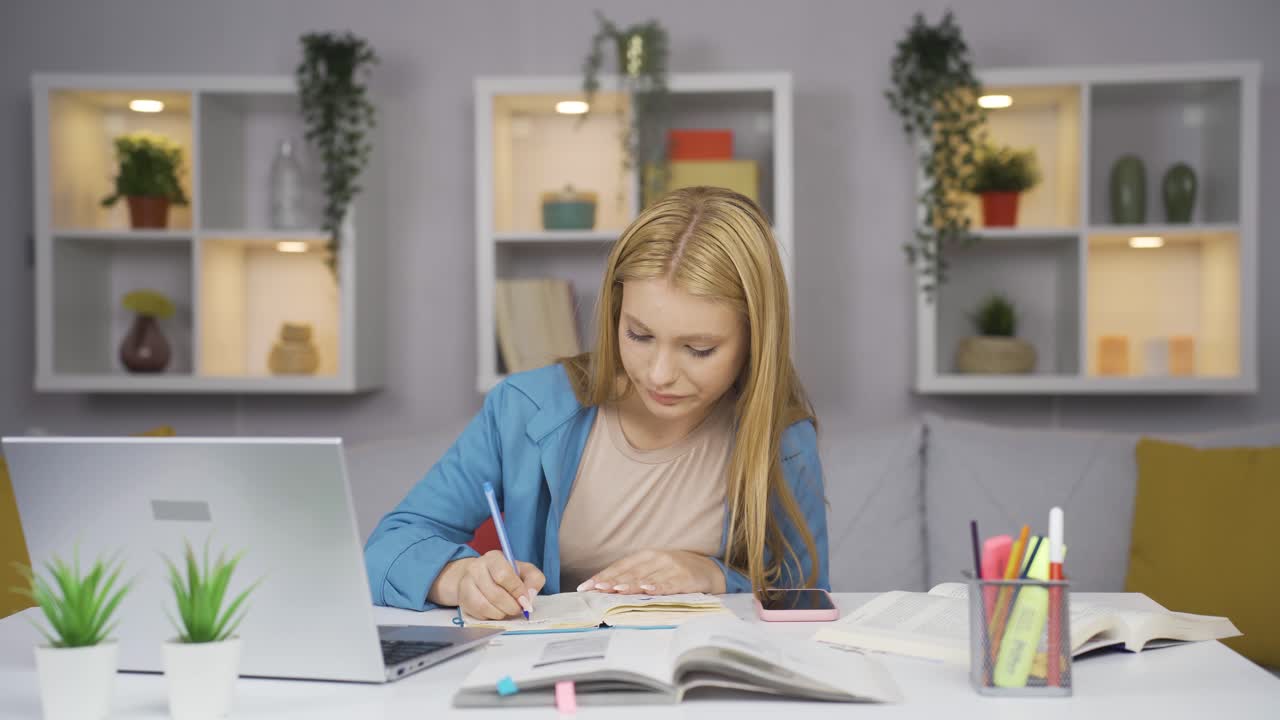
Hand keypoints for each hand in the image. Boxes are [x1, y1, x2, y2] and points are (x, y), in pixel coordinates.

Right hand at [432, 551, 545, 619]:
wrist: (478, 577)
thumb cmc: (506, 574)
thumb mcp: (524, 571)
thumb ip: (534, 580)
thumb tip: (529, 596)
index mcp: (493, 558)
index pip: (503, 575)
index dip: (517, 591)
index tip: (525, 601)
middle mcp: (476, 568)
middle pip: (495, 594)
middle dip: (511, 606)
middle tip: (519, 608)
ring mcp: (466, 584)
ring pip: (485, 606)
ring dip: (502, 613)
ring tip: (508, 609)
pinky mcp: (463, 599)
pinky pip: (479, 614)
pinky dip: (492, 616)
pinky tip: (497, 610)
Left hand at [575, 549, 725, 595]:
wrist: (709, 570)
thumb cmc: (675, 572)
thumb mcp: (654, 569)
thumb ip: (633, 577)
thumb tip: (605, 589)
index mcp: (646, 556)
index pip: (620, 566)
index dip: (603, 576)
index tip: (586, 587)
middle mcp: (657, 558)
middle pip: (630, 572)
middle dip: (611, 581)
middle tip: (596, 589)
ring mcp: (672, 567)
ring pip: (647, 577)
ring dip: (630, 584)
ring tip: (615, 590)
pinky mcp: (685, 577)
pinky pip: (670, 584)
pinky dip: (658, 587)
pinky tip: (647, 590)